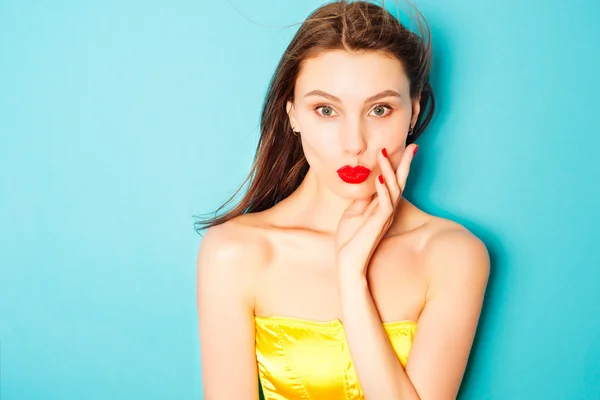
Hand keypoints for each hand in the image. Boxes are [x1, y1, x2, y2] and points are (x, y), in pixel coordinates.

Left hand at [334, 144, 417, 276]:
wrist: (348, 261)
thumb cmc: (350, 239)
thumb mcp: (353, 213)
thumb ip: (362, 198)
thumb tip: (366, 181)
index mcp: (382, 206)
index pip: (392, 182)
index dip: (398, 165)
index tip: (403, 148)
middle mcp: (388, 210)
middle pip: (400, 182)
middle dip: (405, 163)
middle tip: (413, 145)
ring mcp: (385, 217)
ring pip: (393, 189)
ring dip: (389, 171)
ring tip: (384, 154)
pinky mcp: (379, 224)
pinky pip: (385, 204)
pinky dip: (382, 190)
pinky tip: (378, 178)